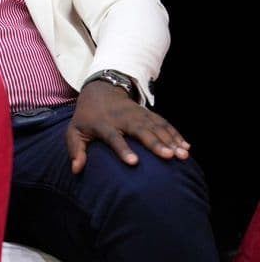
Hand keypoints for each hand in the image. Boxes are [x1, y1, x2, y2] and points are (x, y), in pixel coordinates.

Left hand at [66, 80, 190, 172]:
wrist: (100, 90)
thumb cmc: (87, 117)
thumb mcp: (75, 131)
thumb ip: (75, 149)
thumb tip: (75, 170)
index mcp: (103, 124)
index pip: (114, 138)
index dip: (123, 149)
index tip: (133, 162)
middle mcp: (122, 118)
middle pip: (141, 131)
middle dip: (155, 143)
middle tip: (169, 156)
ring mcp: (137, 114)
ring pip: (156, 127)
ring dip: (171, 140)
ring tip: (183, 155)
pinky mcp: (148, 113)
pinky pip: (164, 123)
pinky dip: (175, 134)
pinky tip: (186, 146)